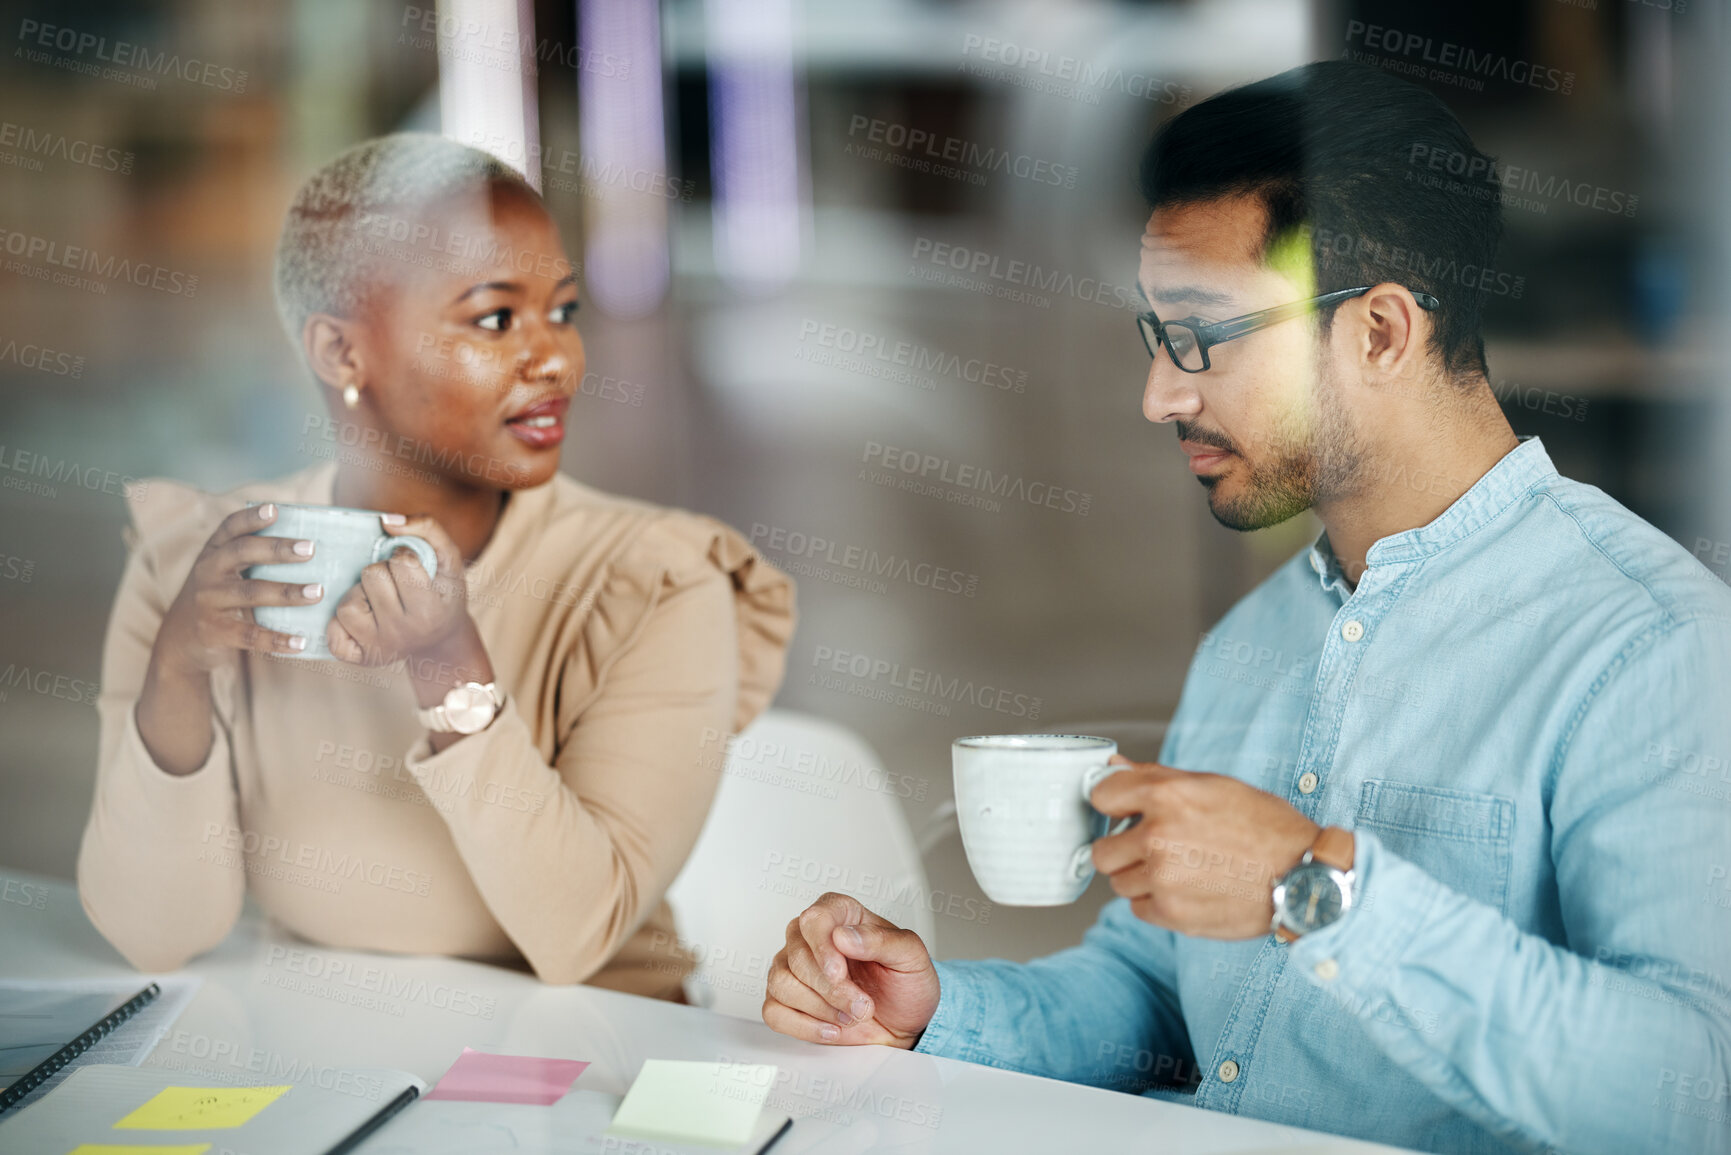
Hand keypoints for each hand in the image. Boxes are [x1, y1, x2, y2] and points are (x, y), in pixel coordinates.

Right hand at [155, 503, 325, 672]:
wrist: (181, 637)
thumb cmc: (220, 594)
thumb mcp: (225, 569)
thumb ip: (254, 556)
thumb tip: (312, 544)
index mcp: (214, 551)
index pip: (231, 527)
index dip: (252, 518)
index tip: (275, 509)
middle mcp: (208, 571)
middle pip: (242, 553)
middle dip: (277, 549)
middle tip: (311, 548)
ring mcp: (208, 601)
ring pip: (251, 593)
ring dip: (287, 592)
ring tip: (318, 592)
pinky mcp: (214, 631)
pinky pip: (249, 635)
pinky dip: (277, 639)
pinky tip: (301, 642)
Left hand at [326, 515, 468, 665]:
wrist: (441, 640)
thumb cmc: (443, 593)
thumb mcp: (449, 558)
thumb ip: (427, 528)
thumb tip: (385, 520)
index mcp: (429, 610)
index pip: (401, 562)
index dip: (404, 555)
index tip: (414, 566)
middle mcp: (403, 633)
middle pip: (371, 577)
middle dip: (382, 572)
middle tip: (397, 584)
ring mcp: (379, 648)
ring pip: (347, 603)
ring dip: (360, 594)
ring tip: (379, 600)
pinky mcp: (359, 658)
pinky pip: (333, 631)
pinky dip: (340, 622)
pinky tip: (361, 618)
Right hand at [763, 892, 939, 1047]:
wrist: (904, 1022)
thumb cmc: (905, 984)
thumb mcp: (911, 957)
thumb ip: (882, 940)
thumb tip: (844, 935)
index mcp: (841, 914)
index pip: (815, 918)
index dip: (823, 948)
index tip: (839, 973)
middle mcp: (810, 937)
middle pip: (797, 957)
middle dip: (832, 990)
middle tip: (862, 1005)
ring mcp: (793, 968)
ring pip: (782, 983)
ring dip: (820, 1009)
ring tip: (851, 1016)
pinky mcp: (786, 1000)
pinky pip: (774, 1012)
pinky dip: (804, 1026)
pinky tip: (832, 1028)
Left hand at [1089, 757, 1319, 938]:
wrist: (1304, 877)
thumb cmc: (1266, 828)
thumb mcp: (1213, 786)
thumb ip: (1155, 777)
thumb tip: (1113, 765)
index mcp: (1167, 796)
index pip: (1101, 796)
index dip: (1114, 803)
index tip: (1124, 811)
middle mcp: (1158, 837)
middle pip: (1103, 850)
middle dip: (1124, 849)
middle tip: (1155, 848)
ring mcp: (1163, 879)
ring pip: (1119, 883)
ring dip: (1141, 878)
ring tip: (1181, 869)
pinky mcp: (1172, 914)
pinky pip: (1139, 908)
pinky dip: (1157, 902)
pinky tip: (1188, 890)